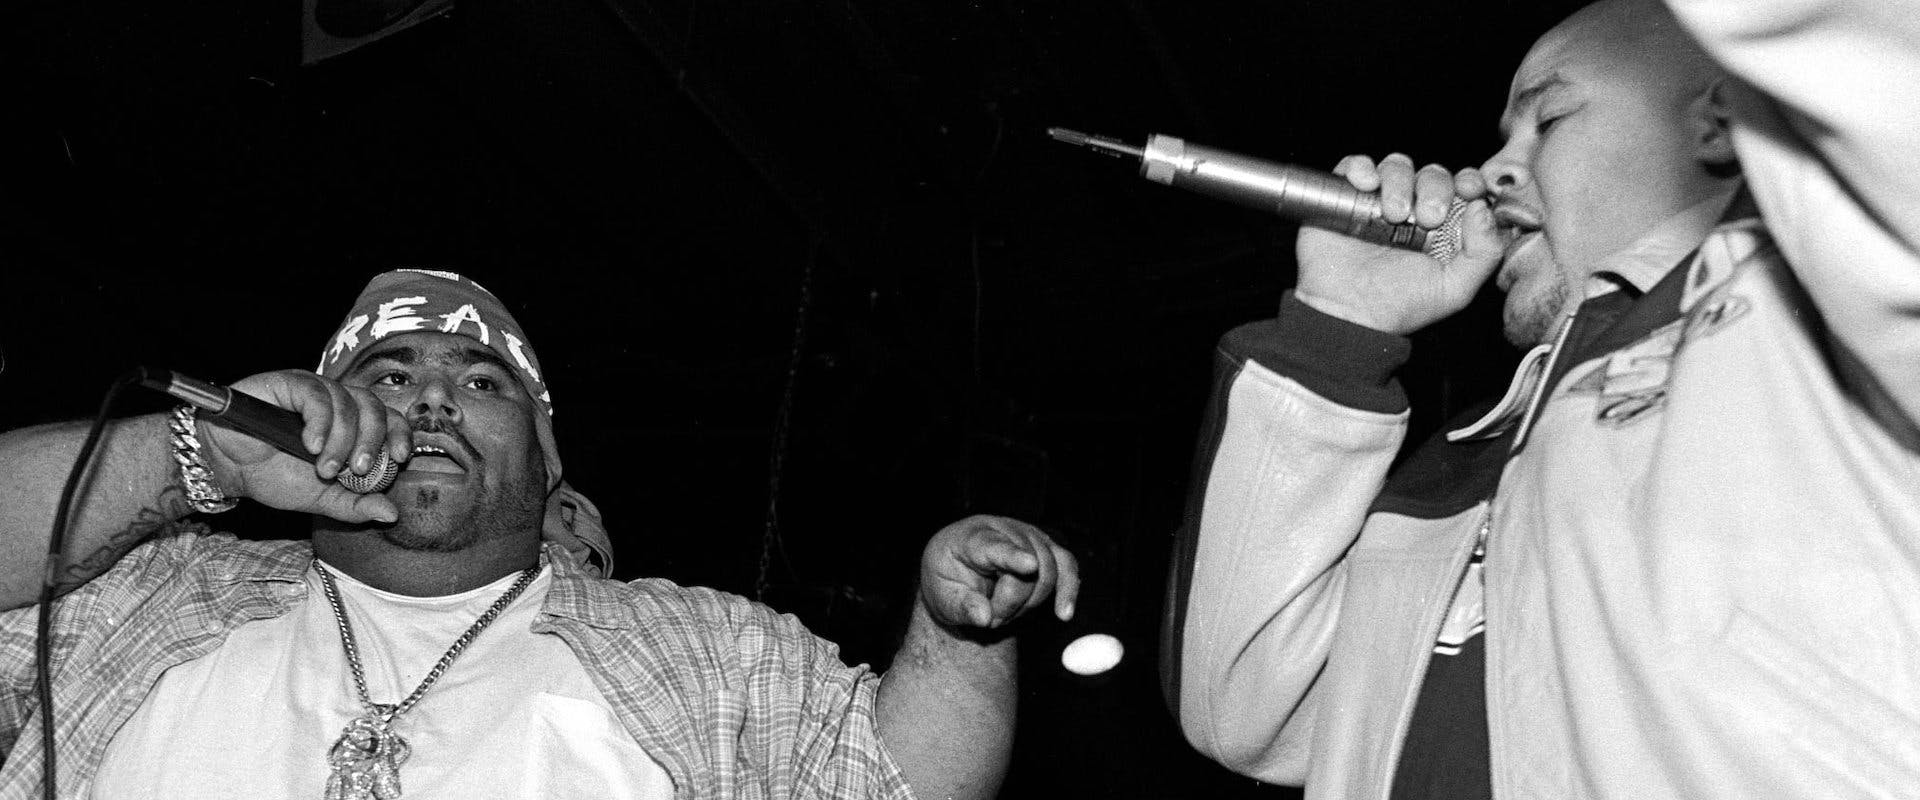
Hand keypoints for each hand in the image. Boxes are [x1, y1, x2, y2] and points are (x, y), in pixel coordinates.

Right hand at [196, 370, 410, 523]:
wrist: (227, 468)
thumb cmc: (274, 476)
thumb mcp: (320, 498)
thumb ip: (354, 505)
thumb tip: (391, 514)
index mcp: (353, 425)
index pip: (390, 419)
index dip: (400, 434)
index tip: (399, 458)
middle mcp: (338, 403)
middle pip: (374, 408)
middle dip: (372, 441)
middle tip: (358, 469)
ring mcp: (315, 390)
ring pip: (347, 402)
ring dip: (343, 438)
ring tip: (325, 467)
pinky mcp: (290, 382)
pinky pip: (316, 394)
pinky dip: (321, 421)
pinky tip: (311, 445)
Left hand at [918, 515, 1079, 631]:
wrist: (958, 572)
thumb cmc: (947, 581)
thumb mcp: (941, 599)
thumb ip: (961, 607)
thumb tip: (984, 617)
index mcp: (970, 538)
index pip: (994, 546)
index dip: (1013, 556)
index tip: (1030, 566)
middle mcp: (1003, 529)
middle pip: (1026, 566)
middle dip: (1012, 602)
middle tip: (991, 618)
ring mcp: (1028, 535)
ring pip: (1050, 570)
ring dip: (1030, 602)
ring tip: (1004, 612)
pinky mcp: (1046, 548)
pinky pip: (1067, 566)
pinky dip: (1068, 590)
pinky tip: (1063, 613)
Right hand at [1293, 153, 1505, 335]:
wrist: (1346, 313)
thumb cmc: (1396, 306)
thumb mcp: (1454, 290)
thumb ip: (1484, 254)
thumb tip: (1483, 209)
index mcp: (1443, 227)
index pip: (1464, 188)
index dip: (1470, 182)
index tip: (1469, 190)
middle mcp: (1413, 210)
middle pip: (1433, 173)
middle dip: (1435, 188)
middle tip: (1425, 218)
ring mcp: (1378, 201)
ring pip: (1397, 165)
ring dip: (1399, 182)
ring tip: (1392, 215)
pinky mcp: (1345, 197)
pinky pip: (1355, 165)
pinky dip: (1361, 168)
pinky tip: (1365, 186)